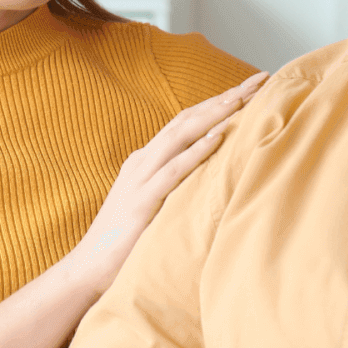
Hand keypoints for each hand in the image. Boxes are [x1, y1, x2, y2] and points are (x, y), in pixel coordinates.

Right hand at [73, 70, 268, 294]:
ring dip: (214, 114)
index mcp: (148, 159)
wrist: (88, 267)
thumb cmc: (126, 240)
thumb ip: (176, 186)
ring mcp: (141, 178)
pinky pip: (174, 170)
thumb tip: (212, 178)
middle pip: (188, 118)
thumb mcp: (155, 203)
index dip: (218, 102)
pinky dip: (197, 151)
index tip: (251, 88)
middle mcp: (144, 160)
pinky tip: (218, 137)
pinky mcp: (142, 201)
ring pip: (180, 135)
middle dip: (224, 97)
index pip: (187, 121)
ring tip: (242, 98)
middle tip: (259, 80)